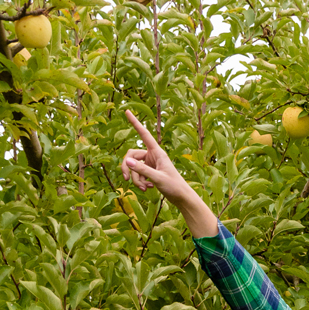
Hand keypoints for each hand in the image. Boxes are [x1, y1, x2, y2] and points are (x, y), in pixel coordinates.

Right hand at [120, 110, 218, 235]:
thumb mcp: (158, 179)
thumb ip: (142, 170)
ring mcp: (150, 164)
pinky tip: (148, 188)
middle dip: (128, 168)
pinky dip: (140, 182)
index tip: (127, 111)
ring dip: (136, 179)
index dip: (135, 123)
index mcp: (157, 152)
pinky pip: (137, 174)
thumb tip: (126, 161)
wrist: (182, 198)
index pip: (144, 134)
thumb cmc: (175, 187)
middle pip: (131, 155)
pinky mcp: (149, 172)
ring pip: (133, 167)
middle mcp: (153, 156)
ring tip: (144, 189)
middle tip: (127, 179)